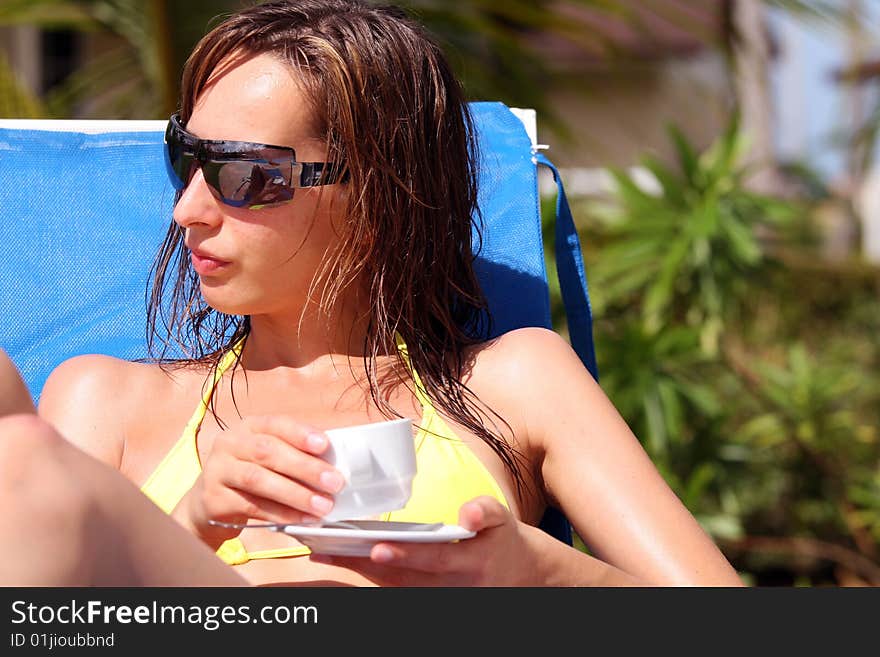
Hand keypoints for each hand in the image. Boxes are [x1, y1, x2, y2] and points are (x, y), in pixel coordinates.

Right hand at [174, 415, 345, 546]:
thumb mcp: (266, 456)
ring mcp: (217, 470)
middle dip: (305, 468)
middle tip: (334, 482)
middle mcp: (229, 444)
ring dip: (295, 494)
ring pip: (258, 480)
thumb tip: (332, 464)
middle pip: (267, 452)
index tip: (325, 445)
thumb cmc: (249, 473)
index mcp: (248, 427)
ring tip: (322, 506)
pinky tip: (302, 519)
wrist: (208, 501)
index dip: (300, 433)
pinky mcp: (214, 499)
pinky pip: (252, 506)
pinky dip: (281, 513)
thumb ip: (293, 454)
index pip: (275, 424)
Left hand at [308, 496, 546, 585]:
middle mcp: (449, 586)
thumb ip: (486, 512)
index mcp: (468, 563)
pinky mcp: (427, 597)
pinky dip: (368, 577)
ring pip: (392, 587)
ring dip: (358, 571)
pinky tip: (344, 560)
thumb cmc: (504, 542)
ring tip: (324, 552)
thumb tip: (468, 514)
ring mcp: (437, 596)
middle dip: (364, 565)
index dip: (404, 555)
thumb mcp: (503, 520)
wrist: (522, 575)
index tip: (375, 547)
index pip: (432, 559)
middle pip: (401, 578)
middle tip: (329, 550)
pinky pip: (394, 590)